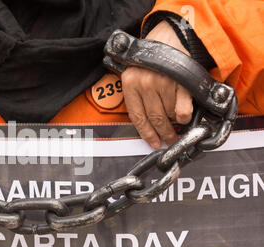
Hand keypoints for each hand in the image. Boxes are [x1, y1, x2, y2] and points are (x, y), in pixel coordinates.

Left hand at [122, 20, 193, 148]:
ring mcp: (163, 82)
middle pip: (154, 118)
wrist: (172, 35)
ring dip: (174, 121)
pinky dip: (184, 116)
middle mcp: (145, 82)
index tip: (153, 143)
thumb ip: (137, 96)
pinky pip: (183, 110)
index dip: (146, 133)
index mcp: (130, 82)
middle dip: (163, 133)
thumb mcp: (136, 73)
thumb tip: (147, 125)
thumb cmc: (154, 58)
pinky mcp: (181, 81)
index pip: (136, 116)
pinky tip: (184, 116)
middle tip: (169, 140)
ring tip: (176, 122)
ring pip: (169, 115)